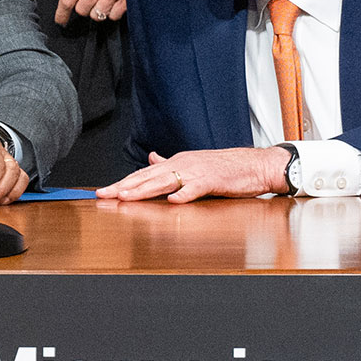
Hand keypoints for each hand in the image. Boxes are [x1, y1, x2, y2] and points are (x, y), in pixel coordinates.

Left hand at [54, 0, 126, 25]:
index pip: (68, 0)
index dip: (62, 14)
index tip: (61, 21)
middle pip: (82, 9)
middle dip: (86, 8)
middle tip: (90, 1)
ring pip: (98, 14)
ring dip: (100, 10)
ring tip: (105, 0)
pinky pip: (115, 14)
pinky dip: (114, 12)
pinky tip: (116, 3)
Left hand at [98, 146, 290, 202]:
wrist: (256, 165)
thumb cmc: (227, 168)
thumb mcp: (194, 164)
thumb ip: (171, 164)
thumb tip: (151, 158)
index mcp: (177, 162)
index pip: (144, 173)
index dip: (123, 182)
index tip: (104, 191)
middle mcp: (183, 164)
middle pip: (148, 176)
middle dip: (125, 186)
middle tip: (104, 194)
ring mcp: (197, 172)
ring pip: (165, 181)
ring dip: (145, 189)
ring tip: (127, 197)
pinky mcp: (213, 180)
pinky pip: (196, 188)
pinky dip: (184, 194)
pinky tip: (172, 201)